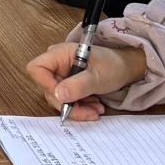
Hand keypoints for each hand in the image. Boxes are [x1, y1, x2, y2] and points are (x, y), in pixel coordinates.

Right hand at [24, 40, 146, 121]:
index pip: (37, 68)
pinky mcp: (68, 84)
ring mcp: (62, 75)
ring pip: (58, 97)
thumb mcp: (98, 77)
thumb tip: (58, 95)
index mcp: (60, 53)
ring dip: (77, 108)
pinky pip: (66, 99)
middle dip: (68, 103)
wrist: (127, 67)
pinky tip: (94, 107)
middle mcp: (57, 64)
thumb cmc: (114, 65)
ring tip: (96, 109)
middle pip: (48, 88)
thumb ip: (78, 85)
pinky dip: (80, 106)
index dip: (46, 85)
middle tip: (89, 111)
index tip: (65, 97)